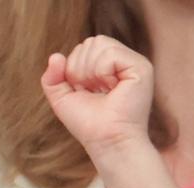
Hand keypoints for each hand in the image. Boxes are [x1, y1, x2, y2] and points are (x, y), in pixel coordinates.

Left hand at [41, 35, 153, 158]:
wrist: (105, 140)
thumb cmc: (87, 123)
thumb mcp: (62, 99)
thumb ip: (52, 78)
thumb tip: (55, 55)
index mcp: (107, 66)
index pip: (84, 47)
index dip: (74, 69)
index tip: (84, 91)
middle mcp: (122, 61)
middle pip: (91, 42)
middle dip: (80, 69)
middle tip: (93, 91)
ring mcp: (133, 62)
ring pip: (99, 43)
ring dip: (90, 71)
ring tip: (102, 90)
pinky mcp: (141, 66)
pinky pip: (110, 53)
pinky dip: (101, 72)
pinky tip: (111, 88)